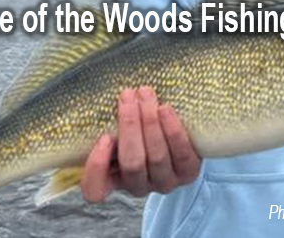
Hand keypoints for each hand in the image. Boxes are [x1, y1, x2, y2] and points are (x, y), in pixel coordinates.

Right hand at [81, 87, 201, 201]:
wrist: (181, 133)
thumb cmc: (141, 127)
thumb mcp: (121, 127)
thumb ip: (111, 121)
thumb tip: (110, 97)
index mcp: (113, 180)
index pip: (95, 190)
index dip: (97, 167)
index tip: (104, 137)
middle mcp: (138, 186)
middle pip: (132, 164)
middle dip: (129, 126)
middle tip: (127, 95)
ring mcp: (165, 182)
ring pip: (156, 157)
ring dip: (150, 123)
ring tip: (146, 94)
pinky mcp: (188, 173)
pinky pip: (181, 153)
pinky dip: (172, 130)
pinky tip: (165, 109)